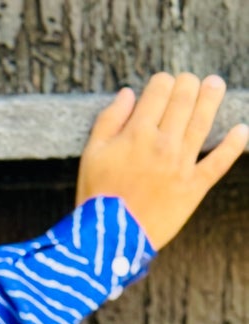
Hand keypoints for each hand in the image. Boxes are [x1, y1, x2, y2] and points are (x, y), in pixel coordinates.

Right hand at [76, 73, 247, 249]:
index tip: (160, 86)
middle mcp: (164, 143)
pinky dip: (233, 146)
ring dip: (212, 97)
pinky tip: (241, 131)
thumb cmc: (97, 198)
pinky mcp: (193, 187)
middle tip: (188, 83)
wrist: (109, 241)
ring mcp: (181, 164)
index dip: (161, 82)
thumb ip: (108, 120)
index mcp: (137, 132)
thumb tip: (127, 93)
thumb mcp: (91, 155)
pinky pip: (219, 163)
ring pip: (203, 120)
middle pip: (184, 97)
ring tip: (215, 85)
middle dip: (187, 83)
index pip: (159, 89)